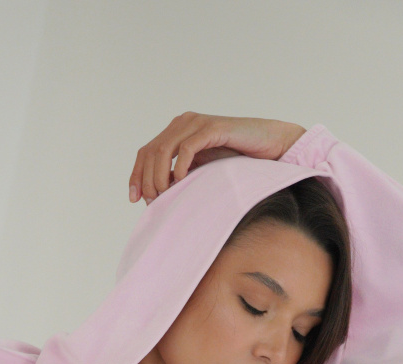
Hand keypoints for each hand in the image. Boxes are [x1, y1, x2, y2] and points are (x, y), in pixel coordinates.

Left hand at [128, 113, 306, 204]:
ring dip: (159, 176)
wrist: (268, 146)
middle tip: (152, 202)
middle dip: (146, 180)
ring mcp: (197, 123)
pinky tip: (180, 182)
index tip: (134, 199)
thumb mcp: (202, 170)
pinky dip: (179, 167)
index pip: (146, 152)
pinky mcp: (213, 128)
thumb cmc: (237, 159)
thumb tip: (158, 195)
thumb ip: (181, 176)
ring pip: (164, 150)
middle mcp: (184, 123)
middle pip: (151, 151)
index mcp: (177, 131)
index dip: (136, 175)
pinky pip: (187, 147)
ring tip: (164, 195)